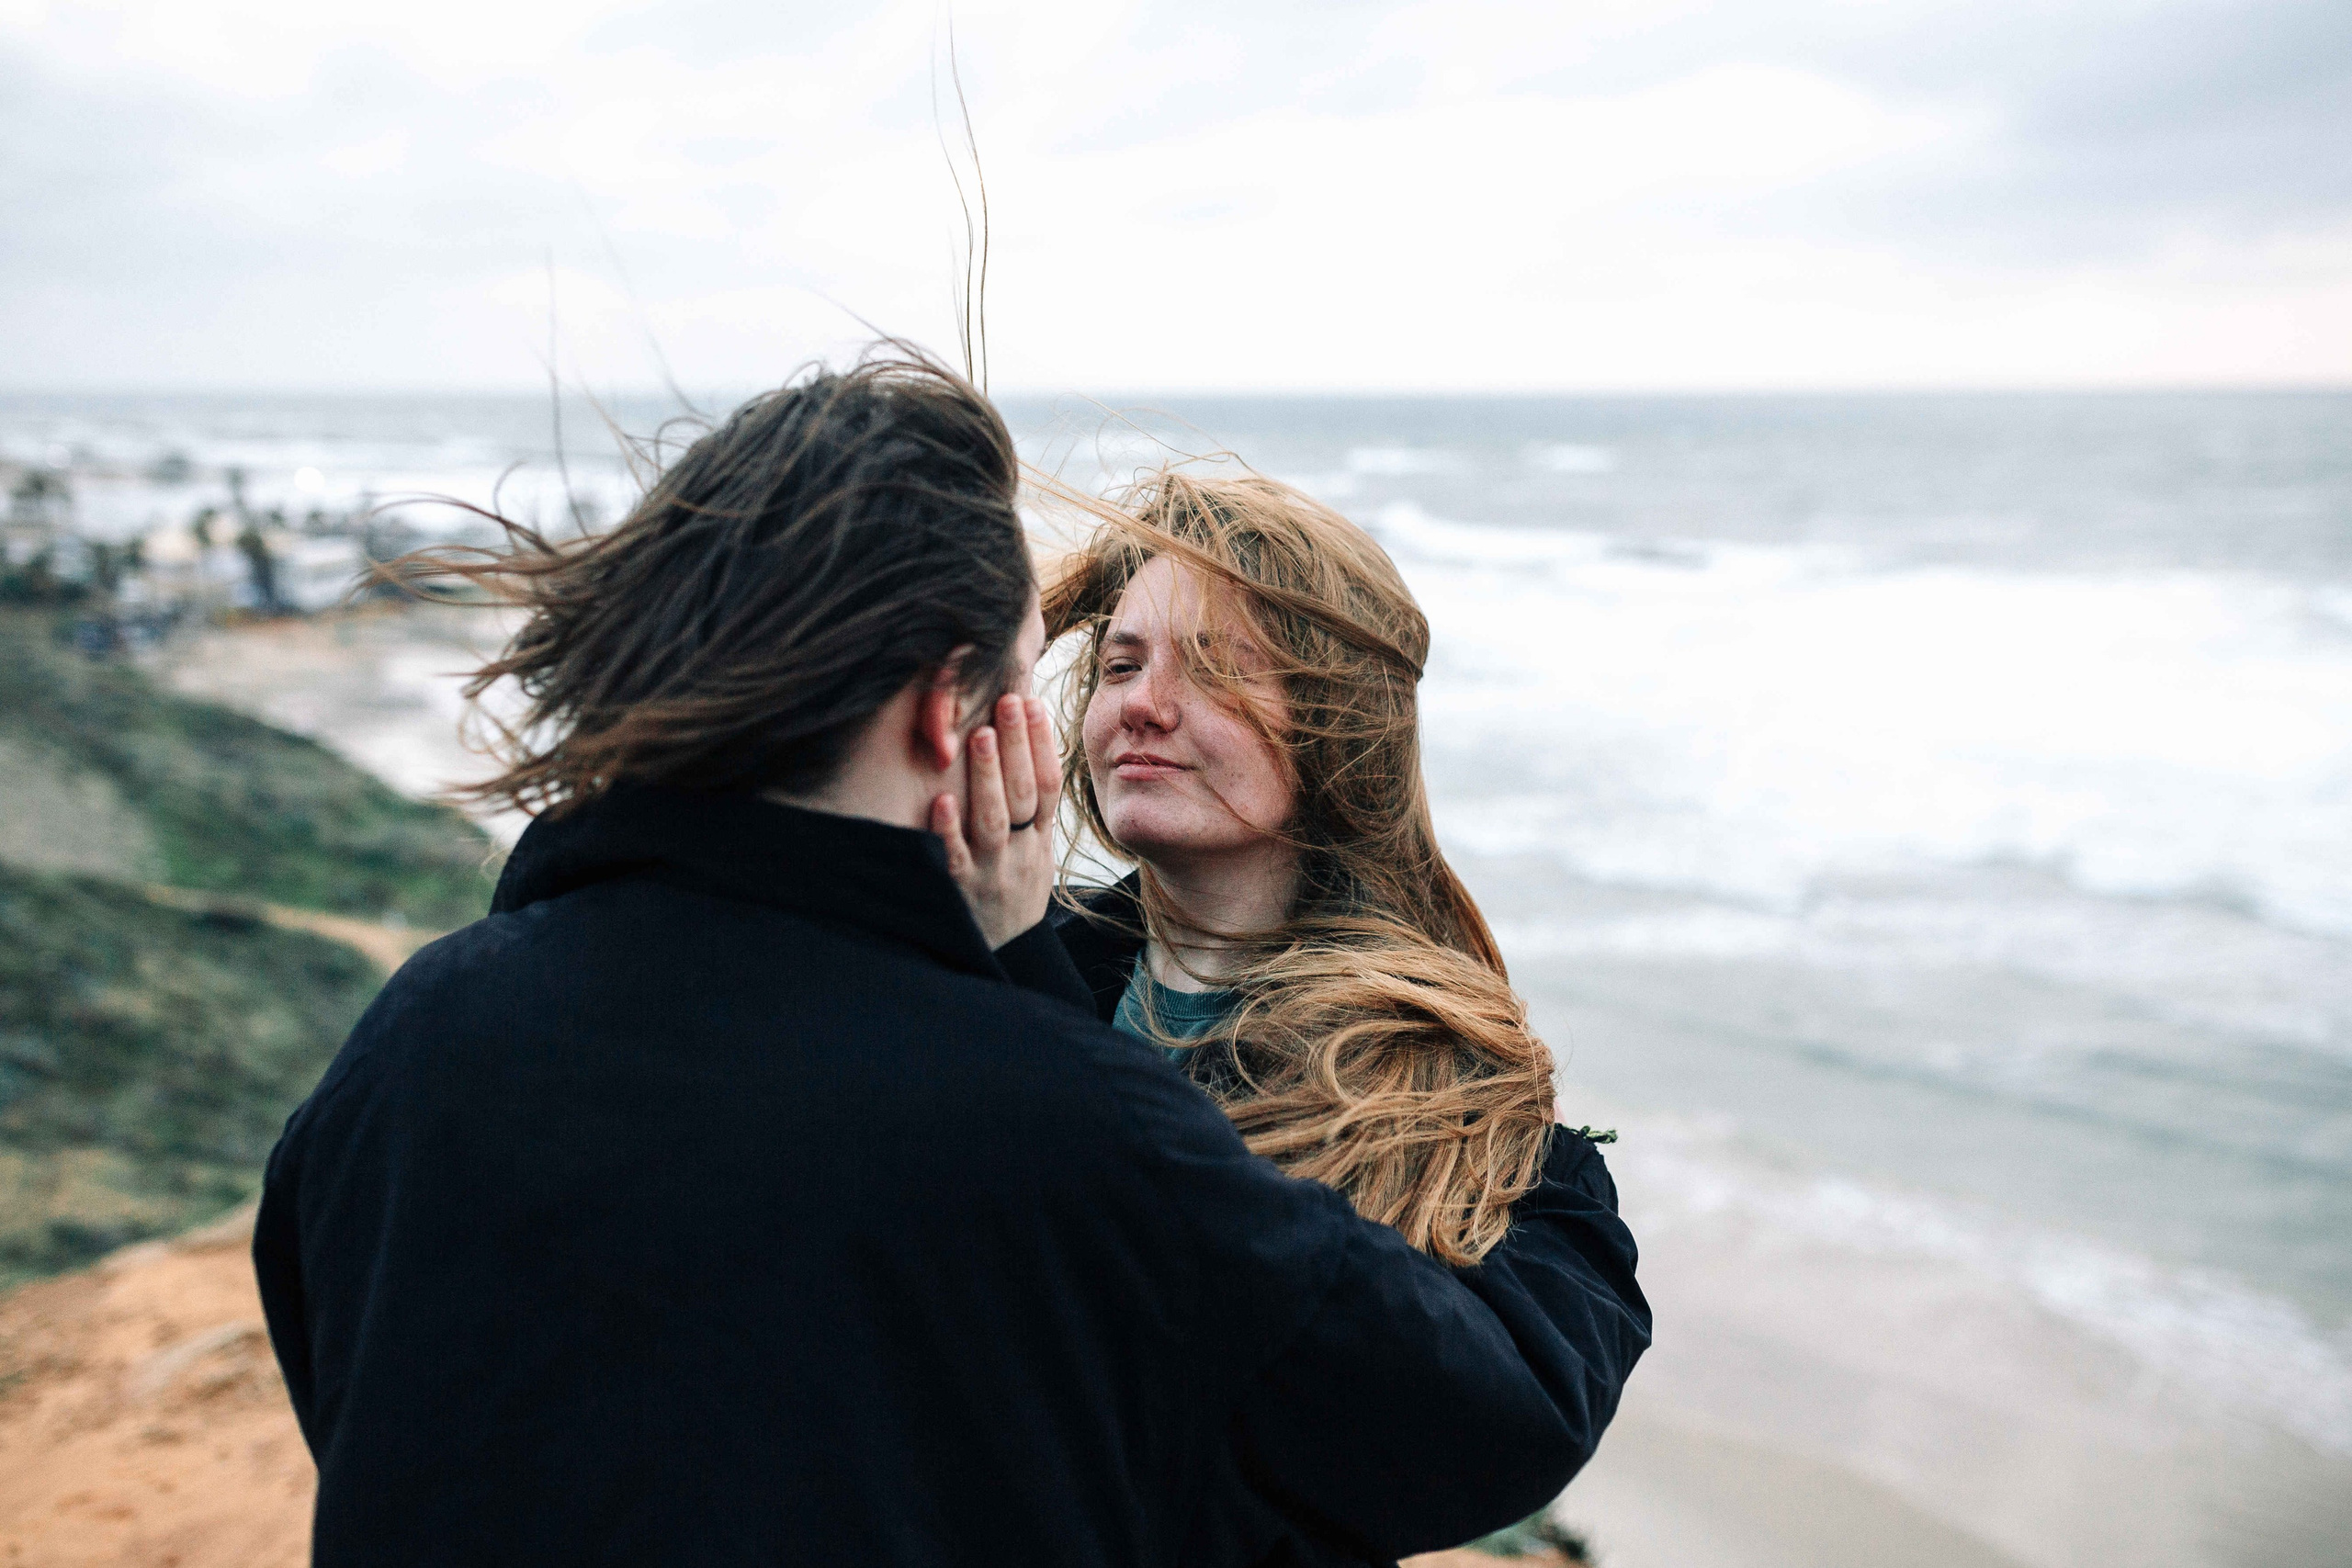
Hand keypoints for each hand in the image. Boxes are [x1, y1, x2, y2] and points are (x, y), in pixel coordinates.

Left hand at [933, 693, 1061, 949]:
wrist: (1004, 956)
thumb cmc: (1014, 894)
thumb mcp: (1037, 856)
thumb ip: (1035, 812)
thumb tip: (1031, 750)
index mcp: (1040, 841)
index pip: (1048, 786)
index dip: (1043, 745)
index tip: (1034, 704)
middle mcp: (1019, 854)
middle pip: (1024, 794)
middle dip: (1017, 746)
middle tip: (1008, 701)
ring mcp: (991, 872)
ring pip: (994, 820)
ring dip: (988, 777)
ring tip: (982, 734)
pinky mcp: (960, 891)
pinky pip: (955, 859)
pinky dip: (949, 830)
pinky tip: (942, 800)